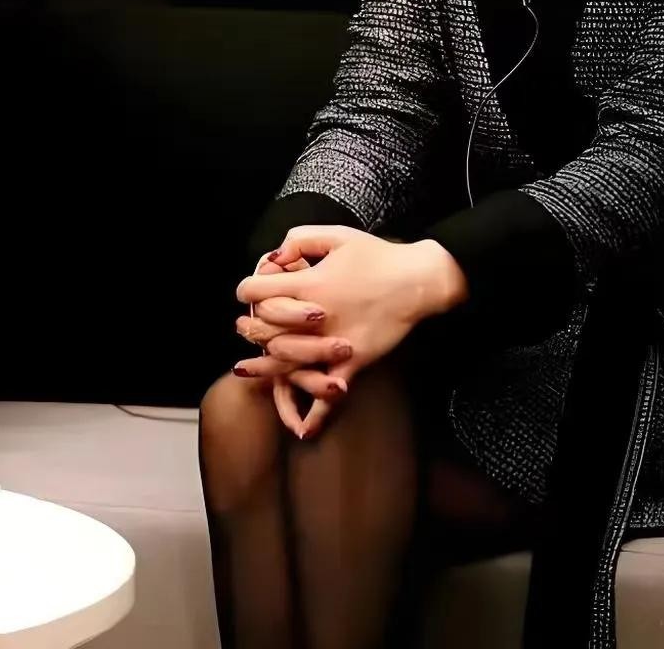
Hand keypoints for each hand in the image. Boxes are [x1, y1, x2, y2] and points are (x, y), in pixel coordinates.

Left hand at [235, 227, 466, 436]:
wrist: (418, 280)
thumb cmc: (378, 255)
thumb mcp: (337, 235)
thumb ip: (299, 240)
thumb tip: (273, 257)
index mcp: (310, 283)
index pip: (258, 290)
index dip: (246, 288)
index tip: (247, 290)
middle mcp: (315, 317)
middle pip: (263, 329)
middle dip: (249, 326)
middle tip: (245, 326)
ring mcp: (333, 344)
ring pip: (286, 364)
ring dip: (264, 367)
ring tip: (249, 366)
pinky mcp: (353, 363)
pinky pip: (329, 396)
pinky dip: (315, 416)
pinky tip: (302, 429)